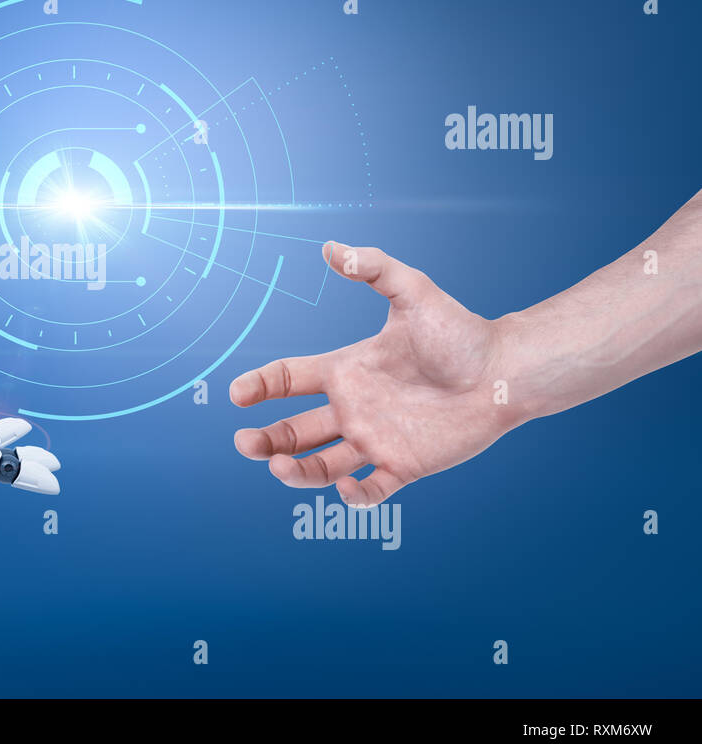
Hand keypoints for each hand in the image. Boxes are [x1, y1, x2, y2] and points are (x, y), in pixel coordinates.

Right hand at [230, 243, 509, 506]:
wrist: (506, 370)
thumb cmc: (461, 331)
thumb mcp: (413, 291)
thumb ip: (371, 268)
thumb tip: (328, 247)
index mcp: (346, 370)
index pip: (287, 379)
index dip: (259, 386)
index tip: (237, 394)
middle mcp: (353, 408)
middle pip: (293, 431)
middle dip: (265, 440)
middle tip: (245, 444)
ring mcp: (376, 440)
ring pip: (321, 465)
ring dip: (295, 471)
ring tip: (279, 466)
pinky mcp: (404, 466)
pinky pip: (371, 490)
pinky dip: (353, 496)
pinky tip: (347, 487)